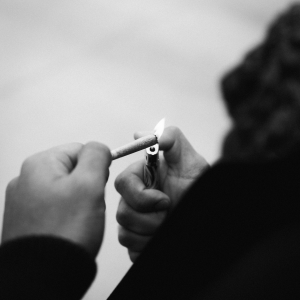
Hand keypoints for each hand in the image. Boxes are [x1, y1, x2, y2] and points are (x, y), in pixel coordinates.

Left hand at [2, 142, 110, 257]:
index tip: (96, 186)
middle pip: (73, 170)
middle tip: (86, 206)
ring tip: (76, 220)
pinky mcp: (27, 217)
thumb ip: (97, 156)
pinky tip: (67, 227)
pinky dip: (66, 214)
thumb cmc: (64, 231)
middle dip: (86, 186)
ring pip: (67, 189)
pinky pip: (56, 206)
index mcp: (40, 164)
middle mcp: (26, 179)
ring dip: (78, 201)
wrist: (44, 274)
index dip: (96, 167)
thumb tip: (99, 148)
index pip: (80, 150)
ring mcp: (25, 200)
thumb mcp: (89, 184)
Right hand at [115, 126, 208, 260]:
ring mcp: (134, 222)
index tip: (165, 200)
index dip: (141, 196)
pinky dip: (148, 247)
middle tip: (170, 215)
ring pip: (125, 234)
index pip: (122, 184)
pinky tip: (161, 239)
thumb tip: (139, 134)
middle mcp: (133, 199)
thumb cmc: (198, 187)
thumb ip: (171, 140)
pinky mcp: (137, 241)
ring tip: (168, 226)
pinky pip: (132, 250)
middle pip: (122, 212)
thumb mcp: (191, 161)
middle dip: (149, 219)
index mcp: (141, 178)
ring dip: (151, 233)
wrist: (207, 216)